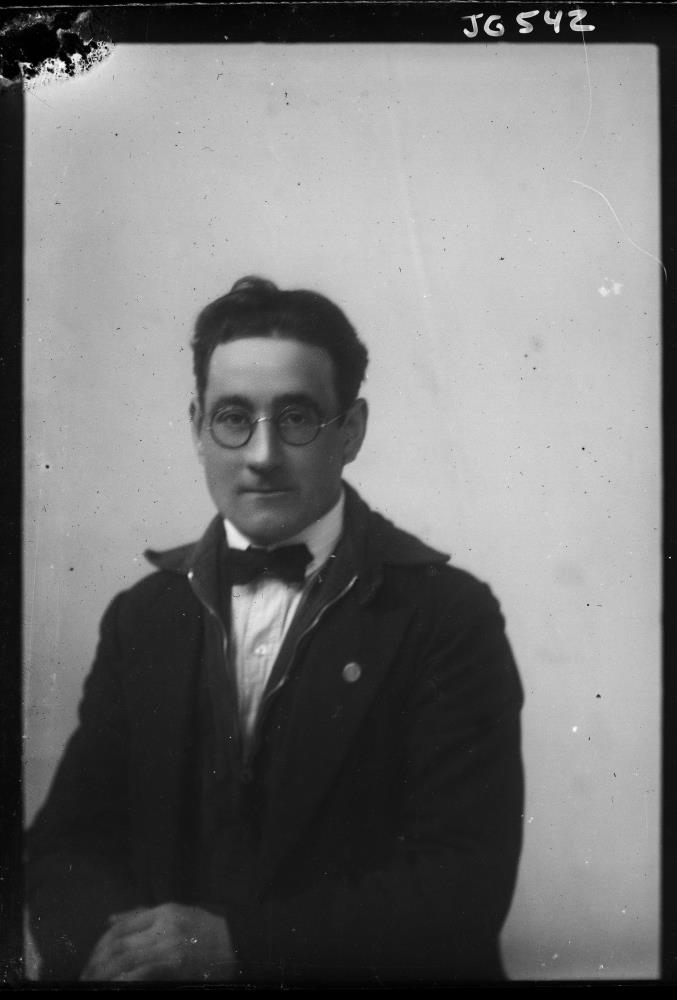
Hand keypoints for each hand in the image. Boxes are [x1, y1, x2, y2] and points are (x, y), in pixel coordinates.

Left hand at [80, 902, 236, 980]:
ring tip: (92, 985)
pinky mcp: (174, 966)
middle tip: (84, 978)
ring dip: (104, 974)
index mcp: (164, 912)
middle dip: (97, 963)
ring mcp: (169, 947)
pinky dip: (123, 981)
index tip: (91, 961)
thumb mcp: (179, 914)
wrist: (240, 944)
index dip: (101, 944)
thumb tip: (110, 919)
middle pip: (119, 943)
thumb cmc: (209, 930)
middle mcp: (164, 926)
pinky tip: (113, 988)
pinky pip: (140, 973)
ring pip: (125, 959)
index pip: (122, 926)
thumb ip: (144, 916)